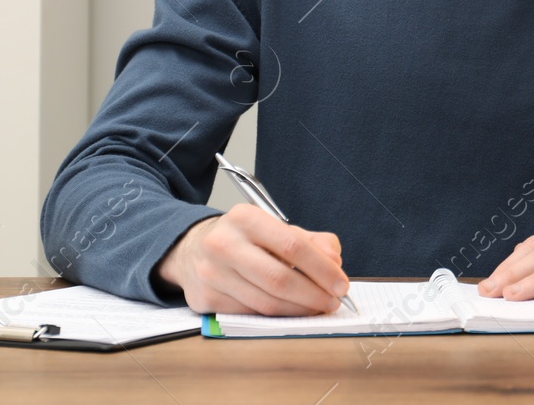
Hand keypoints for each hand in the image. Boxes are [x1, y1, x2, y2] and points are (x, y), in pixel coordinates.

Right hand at [155, 204, 348, 315]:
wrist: (192, 249)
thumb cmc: (243, 239)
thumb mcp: (274, 228)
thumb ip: (310, 240)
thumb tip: (334, 262)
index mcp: (245, 218)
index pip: (292, 245)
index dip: (322, 269)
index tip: (341, 284)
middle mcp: (223, 243)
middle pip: (279, 279)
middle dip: (314, 295)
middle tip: (333, 302)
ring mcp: (211, 274)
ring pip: (265, 303)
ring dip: (298, 310)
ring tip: (316, 307)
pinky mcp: (204, 299)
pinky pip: (250, 314)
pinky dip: (276, 316)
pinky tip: (289, 311)